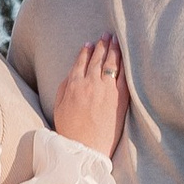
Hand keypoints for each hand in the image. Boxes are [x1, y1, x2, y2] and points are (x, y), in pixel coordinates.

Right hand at [49, 35, 125, 158]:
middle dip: (102, 45)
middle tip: (106, 35)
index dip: (86, 51)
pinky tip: (125, 56)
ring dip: (114, 49)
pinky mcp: (120, 97)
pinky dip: (124, 63)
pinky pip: (123, 75)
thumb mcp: (58, 107)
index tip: (89, 44)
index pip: (81, 62)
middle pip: (97, 59)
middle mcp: (90, 83)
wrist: (86, 148)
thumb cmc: (70, 130)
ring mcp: (106, 89)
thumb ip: (63, 88)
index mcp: (74, 84)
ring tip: (115, 40)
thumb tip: (71, 74)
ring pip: (111, 63)